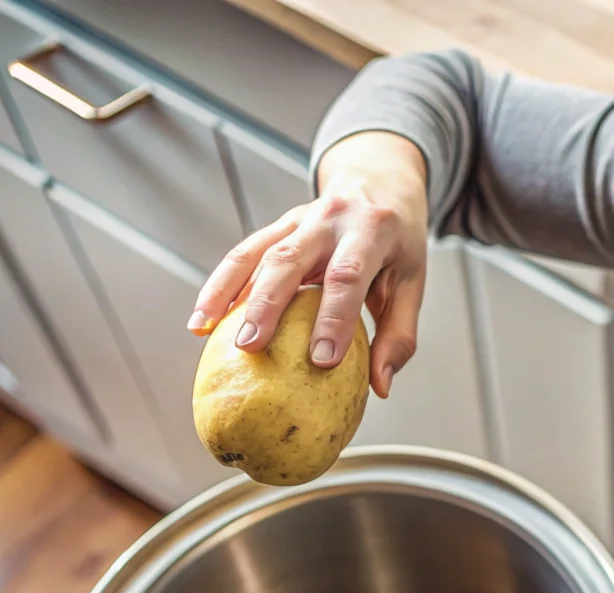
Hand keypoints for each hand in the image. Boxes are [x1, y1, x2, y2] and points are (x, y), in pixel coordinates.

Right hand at [188, 131, 429, 397]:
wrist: (379, 183)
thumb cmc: (397, 243)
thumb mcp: (412, 282)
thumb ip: (399, 335)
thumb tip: (380, 388)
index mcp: (372, 230)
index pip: (348, 275)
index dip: (334, 318)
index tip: (322, 361)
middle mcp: (330, 219)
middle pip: (291, 259)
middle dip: (268, 304)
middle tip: (251, 348)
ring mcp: (298, 219)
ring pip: (256, 253)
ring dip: (227, 292)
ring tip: (205, 330)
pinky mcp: (277, 227)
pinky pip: (242, 255)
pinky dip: (219, 286)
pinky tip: (202, 320)